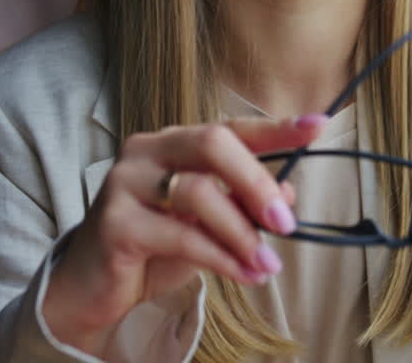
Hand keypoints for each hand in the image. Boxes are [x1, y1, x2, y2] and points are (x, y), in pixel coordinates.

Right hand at [42, 114, 325, 354]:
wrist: (94, 286)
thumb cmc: (155, 246)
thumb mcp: (210, 224)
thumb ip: (243, 204)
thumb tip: (287, 195)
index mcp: (174, 142)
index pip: (231, 127)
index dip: (275, 129)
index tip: (317, 127)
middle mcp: (148, 151)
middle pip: (213, 144)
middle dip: (256, 183)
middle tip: (286, 224)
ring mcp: (126, 182)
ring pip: (198, 192)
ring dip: (242, 233)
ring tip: (267, 264)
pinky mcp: (115, 223)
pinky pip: (180, 236)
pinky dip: (221, 257)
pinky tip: (244, 273)